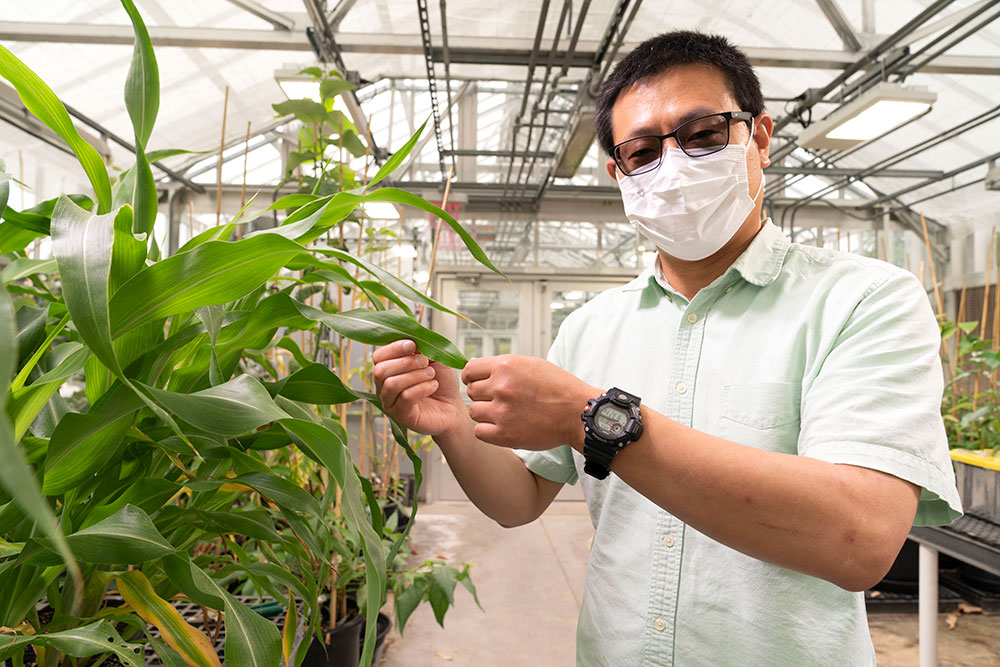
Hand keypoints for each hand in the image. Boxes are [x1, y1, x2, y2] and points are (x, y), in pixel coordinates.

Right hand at [372, 340, 466, 436]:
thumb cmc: (441, 380)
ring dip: (416, 375)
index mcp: (387, 369)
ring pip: (392, 384)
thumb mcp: (432, 357)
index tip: (413, 345)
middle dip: (406, 362)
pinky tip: (433, 386)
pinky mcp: (401, 416)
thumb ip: (419, 347)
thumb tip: (410, 340)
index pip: (378, 356)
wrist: (453, 405)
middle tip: (426, 363)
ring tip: (431, 375)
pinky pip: (406, 397)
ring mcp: (390, 402)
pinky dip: (423, 388)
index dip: (394, 348)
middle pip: (380, 370)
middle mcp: (383, 386)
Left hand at [461, 355, 596, 449]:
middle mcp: (501, 387)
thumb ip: (502, 366)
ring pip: (473, 411)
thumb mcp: (531, 364)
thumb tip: (474, 368)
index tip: (479, 383)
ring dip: (485, 413)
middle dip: (482, 395)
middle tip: (499, 400)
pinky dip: (487, 430)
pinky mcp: (505, 434)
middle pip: (471, 391)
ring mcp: (501, 411)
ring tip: (503, 413)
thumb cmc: (558, 387)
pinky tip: (502, 426)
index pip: (469, 370)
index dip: (472, 377)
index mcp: (506, 366)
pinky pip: (479, 431)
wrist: (577, 412)